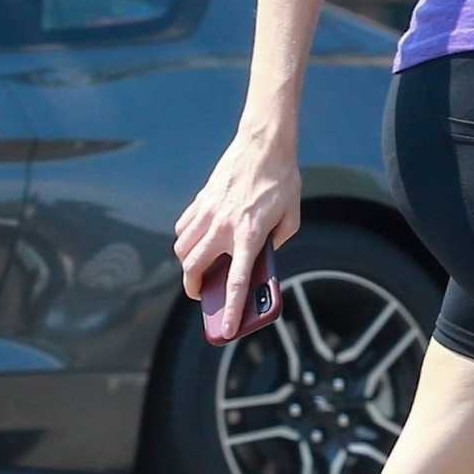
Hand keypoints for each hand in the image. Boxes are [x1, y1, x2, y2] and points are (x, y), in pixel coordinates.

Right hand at [173, 128, 300, 339]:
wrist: (264, 145)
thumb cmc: (282, 181)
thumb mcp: (291, 217)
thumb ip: (277, 241)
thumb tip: (261, 255)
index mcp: (249, 234)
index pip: (235, 281)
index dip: (229, 309)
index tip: (226, 329)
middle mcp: (223, 226)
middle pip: (194, 268)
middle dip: (193, 288)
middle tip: (200, 294)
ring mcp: (208, 212)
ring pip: (182, 249)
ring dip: (186, 264)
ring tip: (197, 269)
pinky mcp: (201, 200)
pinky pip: (183, 228)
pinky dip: (185, 240)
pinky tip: (196, 241)